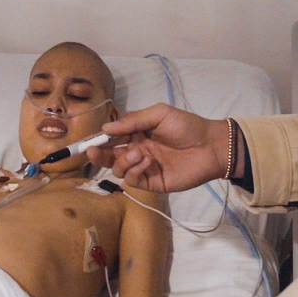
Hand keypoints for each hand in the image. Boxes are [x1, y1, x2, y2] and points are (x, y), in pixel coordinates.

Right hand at [89, 105, 228, 192]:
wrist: (210, 147)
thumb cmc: (186, 126)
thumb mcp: (159, 114)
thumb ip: (133, 120)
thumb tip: (106, 128)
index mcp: (136, 133)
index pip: (111, 137)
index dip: (98, 139)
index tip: (87, 140)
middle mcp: (136, 150)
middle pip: (110, 156)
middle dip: (99, 154)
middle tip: (93, 151)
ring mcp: (143, 168)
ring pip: (119, 169)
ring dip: (123, 161)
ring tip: (139, 153)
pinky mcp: (151, 183)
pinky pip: (133, 181)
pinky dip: (135, 171)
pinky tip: (148, 162)